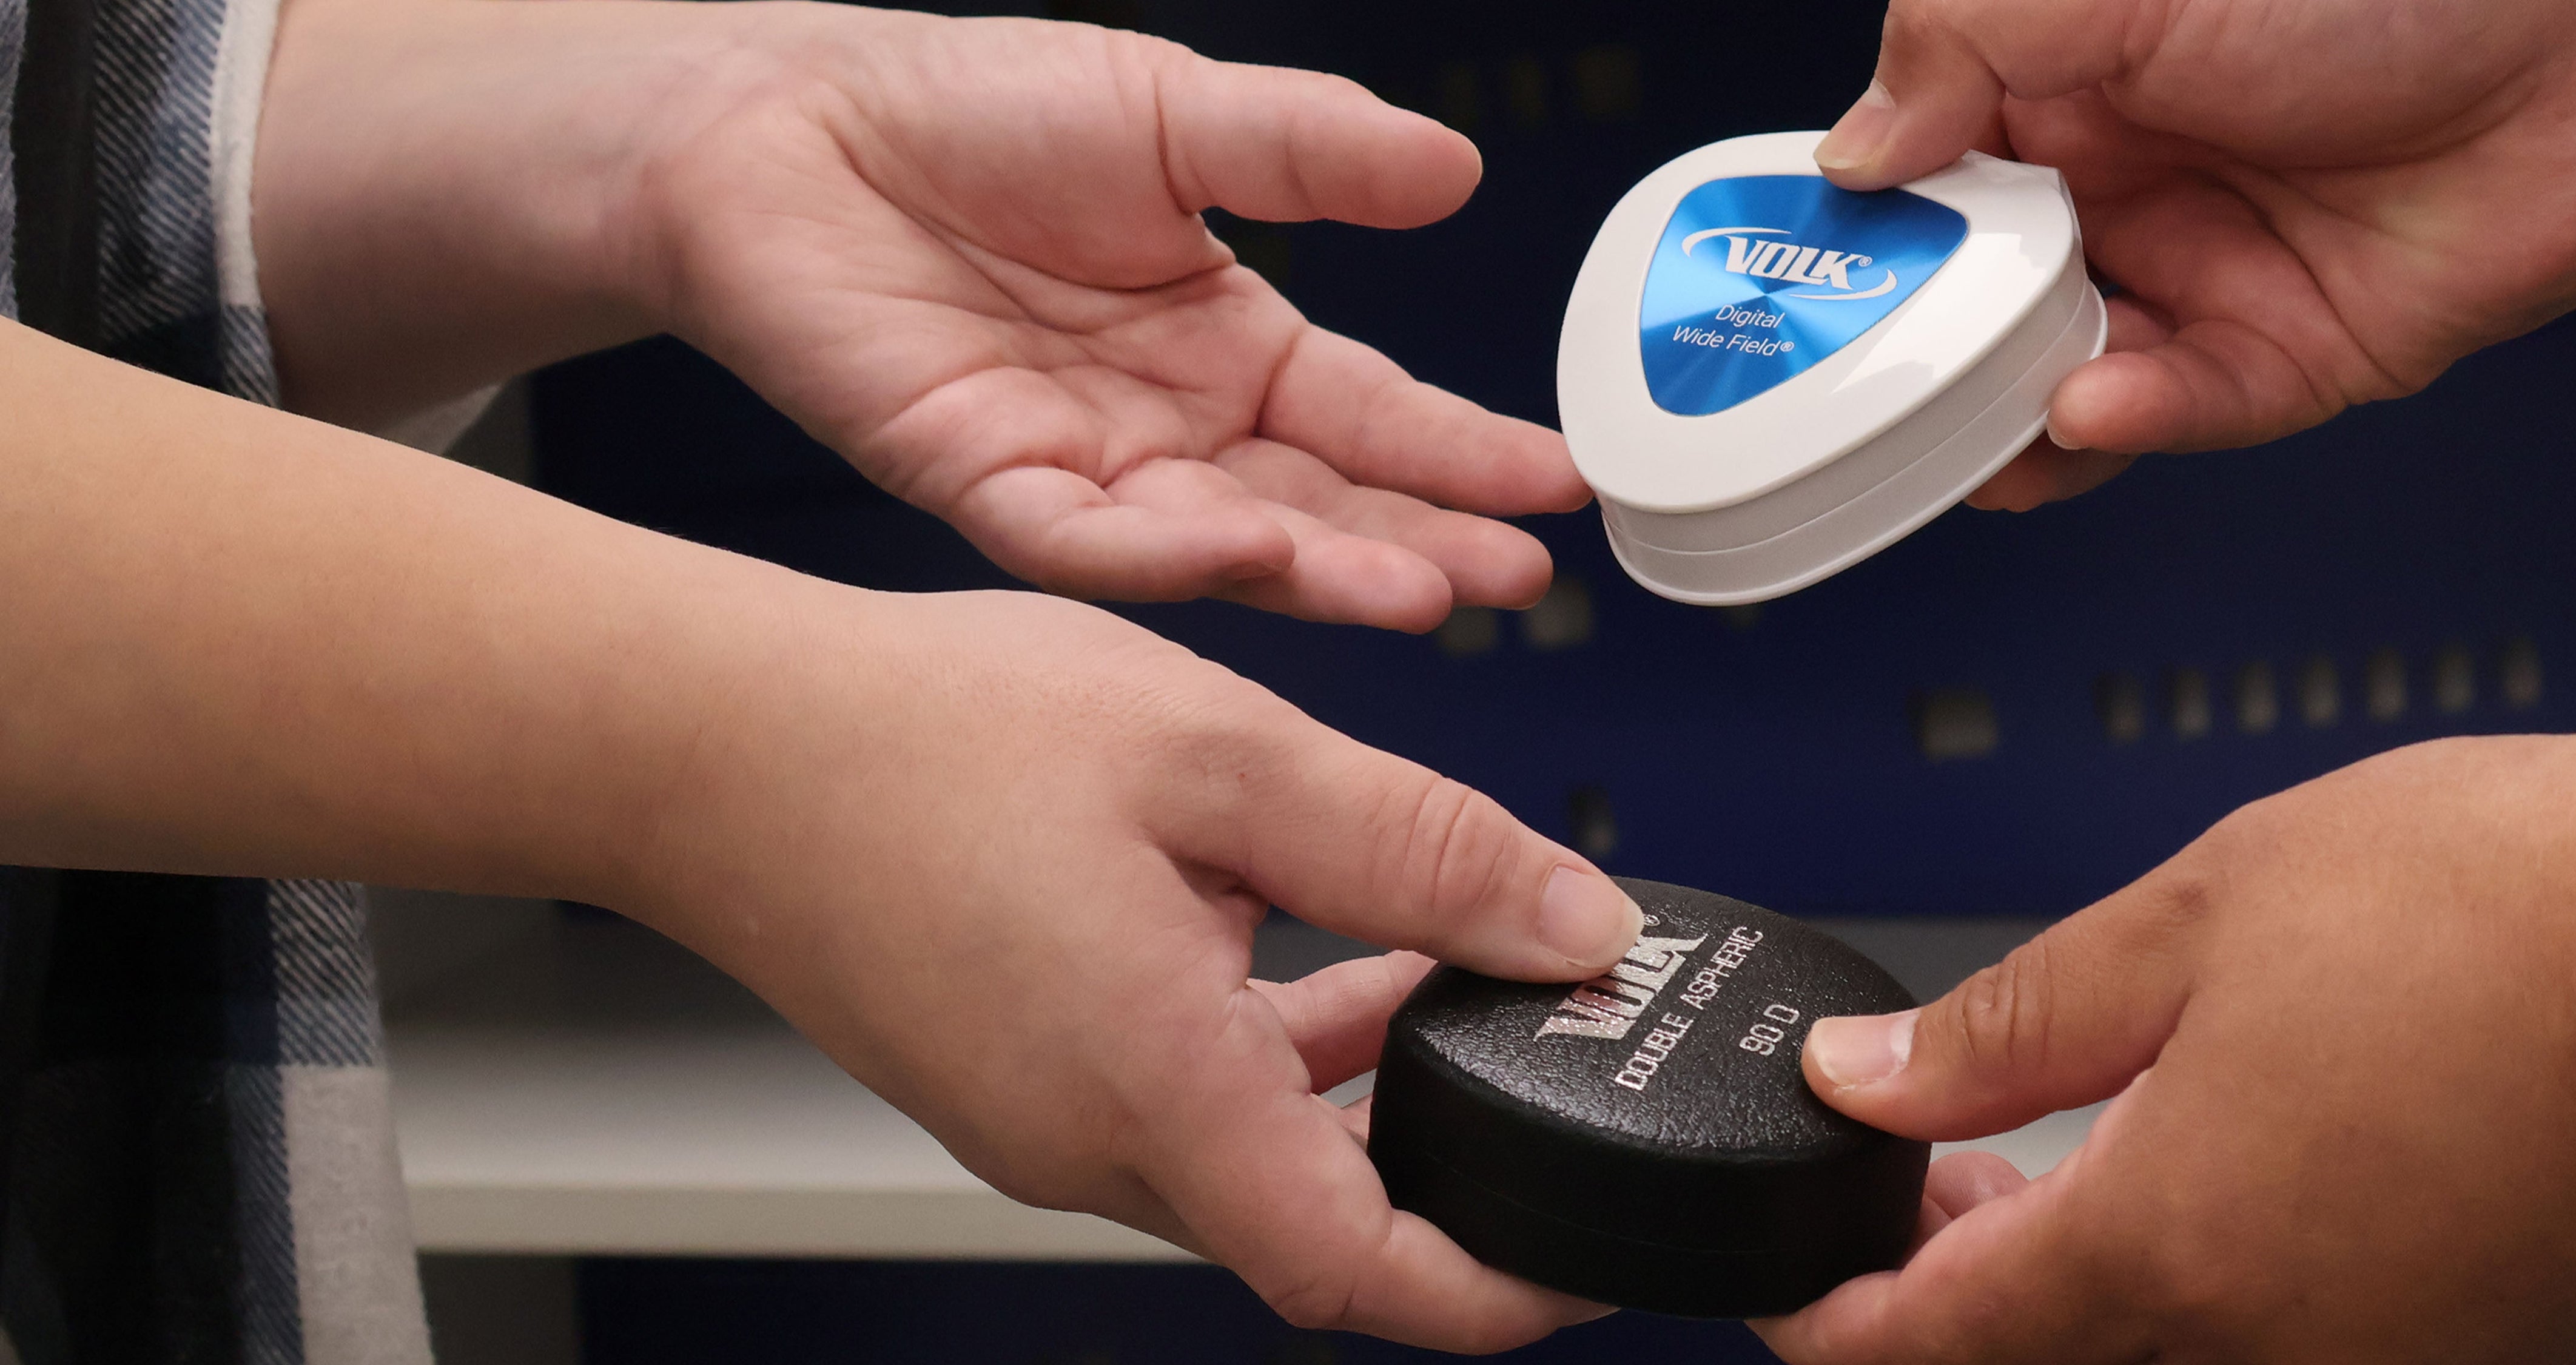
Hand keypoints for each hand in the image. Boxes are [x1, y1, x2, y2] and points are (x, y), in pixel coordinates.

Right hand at [623, 588, 1644, 1349]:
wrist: (712, 741)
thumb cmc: (917, 736)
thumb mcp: (1221, 753)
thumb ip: (1415, 847)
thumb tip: (1569, 924)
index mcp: (1151, 1089)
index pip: (1357, 1276)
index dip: (1496, 1288)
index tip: (1586, 1253)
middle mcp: (1089, 1144)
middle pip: (1320, 1225)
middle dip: (1452, 1164)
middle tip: (1550, 1072)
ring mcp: (1043, 1124)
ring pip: (1255, 1156)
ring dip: (1365, 1092)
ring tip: (1458, 975)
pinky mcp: (1015, 1081)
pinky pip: (1183, 1104)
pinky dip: (1277, 1050)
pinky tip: (1321, 941)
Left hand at [648, 9, 1585, 625]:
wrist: (786, 124)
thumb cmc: (969, 109)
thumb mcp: (1176, 112)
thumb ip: (1312, 147)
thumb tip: (1456, 169)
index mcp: (1229, 343)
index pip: (1373, 416)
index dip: (1466, 453)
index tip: (1560, 480)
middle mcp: (1172, 427)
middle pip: (1324, 504)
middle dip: (1425, 543)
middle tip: (1517, 577)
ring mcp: (1086, 468)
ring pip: (1226, 546)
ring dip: (1327, 573)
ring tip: (1424, 590)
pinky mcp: (986, 484)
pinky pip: (1089, 541)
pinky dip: (1168, 553)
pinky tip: (1250, 547)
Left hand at [1757, 716, 2575, 1362]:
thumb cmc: (2515, 906)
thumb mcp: (2204, 915)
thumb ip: (2009, 1023)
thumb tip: (1869, 1078)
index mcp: (2179, 1253)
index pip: (1936, 1348)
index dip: (1837, 1322)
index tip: (1796, 1284)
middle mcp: (2283, 1350)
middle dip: (1958, 1302)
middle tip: (1929, 1186)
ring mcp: (2395, 1364)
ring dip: (2090, 1295)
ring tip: (2061, 1163)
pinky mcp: (2485, 1351)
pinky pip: (2297, 1351)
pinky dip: (2214, 1292)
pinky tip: (2215, 1172)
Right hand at [1813, 0, 2575, 507]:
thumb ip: (1963, 44)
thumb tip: (1856, 150)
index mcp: (2076, 77)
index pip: (1927, 173)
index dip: (1860, 230)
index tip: (1790, 281)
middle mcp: (2137, 177)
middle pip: (1983, 295)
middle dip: (1917, 351)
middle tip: (1855, 391)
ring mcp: (2212, 271)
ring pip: (2069, 375)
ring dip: (2008, 416)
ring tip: (1960, 439)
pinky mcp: (2295, 355)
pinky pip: (2189, 410)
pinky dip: (2134, 417)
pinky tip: (2088, 409)